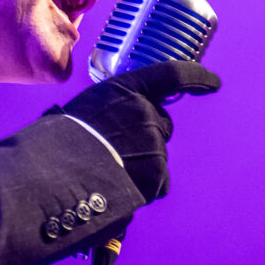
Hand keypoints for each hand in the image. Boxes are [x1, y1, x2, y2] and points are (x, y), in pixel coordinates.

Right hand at [49, 61, 219, 201]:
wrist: (50, 176)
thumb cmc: (55, 143)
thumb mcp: (80, 111)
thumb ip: (109, 113)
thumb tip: (112, 129)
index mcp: (125, 89)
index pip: (172, 75)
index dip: (196, 78)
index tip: (214, 82)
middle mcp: (144, 112)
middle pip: (162, 125)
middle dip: (148, 138)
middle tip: (116, 153)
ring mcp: (153, 142)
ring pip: (157, 156)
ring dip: (140, 166)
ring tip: (107, 174)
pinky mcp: (156, 173)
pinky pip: (157, 182)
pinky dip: (143, 189)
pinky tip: (118, 190)